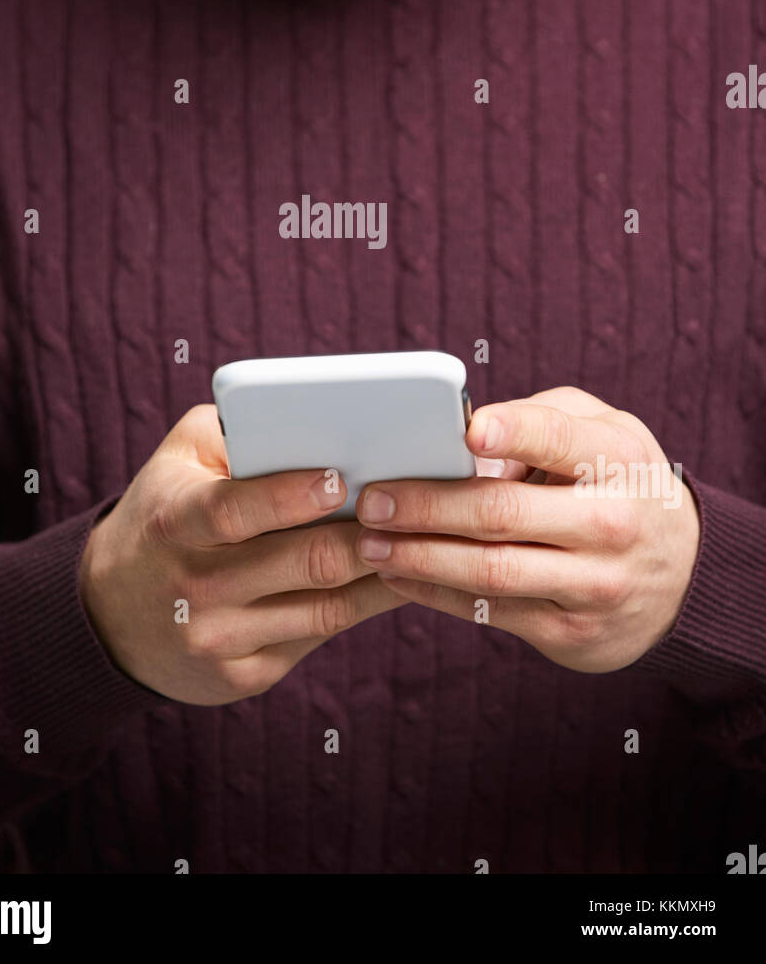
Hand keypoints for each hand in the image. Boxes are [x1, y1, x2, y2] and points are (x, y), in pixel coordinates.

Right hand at [78, 405, 407, 704]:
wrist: (110, 613)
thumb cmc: (165, 512)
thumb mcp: (179, 458)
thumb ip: (237, 430)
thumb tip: (319, 420)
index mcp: (175, 522)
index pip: (234, 511)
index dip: (291, 496)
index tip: (341, 478)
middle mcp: (194, 588)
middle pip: (302, 563)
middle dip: (365, 535)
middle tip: (412, 508)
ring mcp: (219, 639)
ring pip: (325, 607)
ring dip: (382, 574)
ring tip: (422, 540)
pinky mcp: (244, 676)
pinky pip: (320, 637)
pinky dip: (364, 607)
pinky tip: (395, 579)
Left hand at [354, 386, 701, 671]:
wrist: (683, 578)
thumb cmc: (617, 483)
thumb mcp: (602, 433)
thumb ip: (540, 418)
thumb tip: (463, 439)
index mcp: (618, 460)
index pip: (560, 439)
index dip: (513, 431)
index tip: (465, 429)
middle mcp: (612, 523)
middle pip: (504, 513)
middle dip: (428, 506)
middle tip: (373, 498)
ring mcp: (595, 585)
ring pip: (491, 571)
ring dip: (419, 557)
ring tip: (370, 542)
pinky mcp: (571, 633)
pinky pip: (490, 612)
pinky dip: (435, 593)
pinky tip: (397, 574)